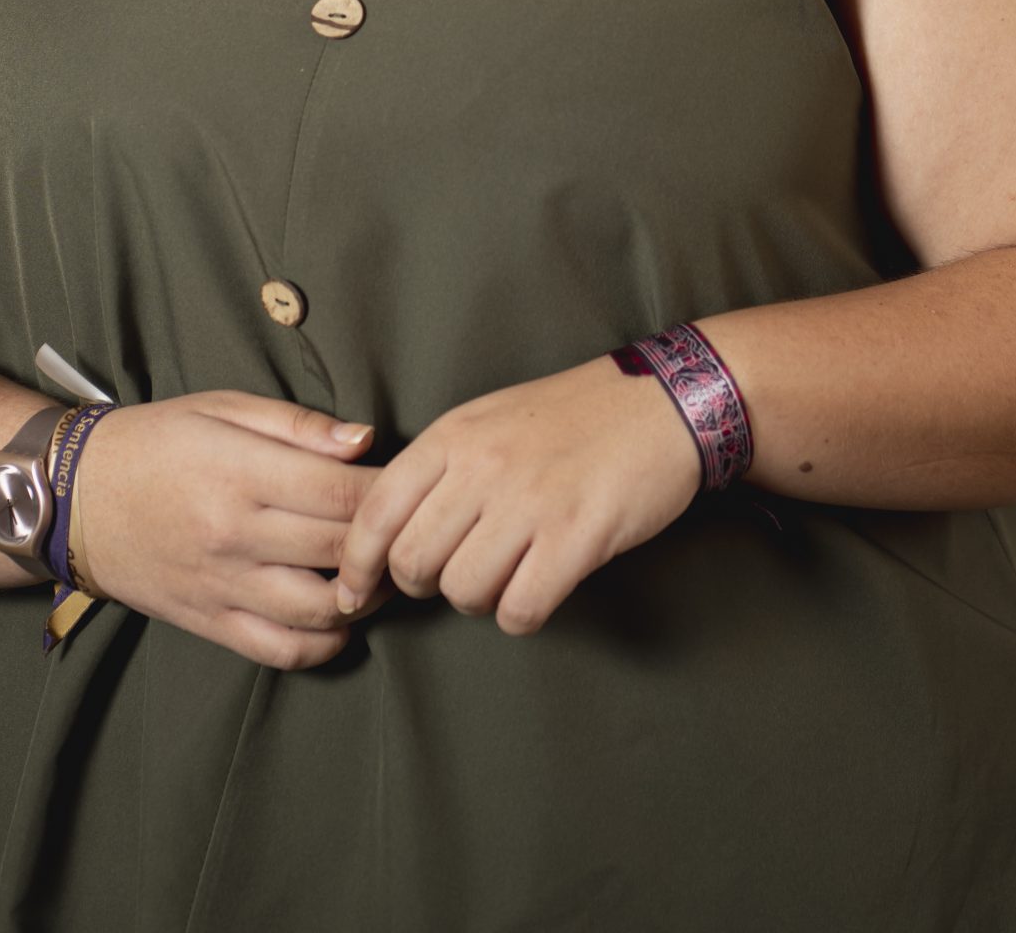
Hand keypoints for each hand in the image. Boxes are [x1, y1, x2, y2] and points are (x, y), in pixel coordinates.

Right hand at [71, 392, 395, 668]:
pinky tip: (339, 617)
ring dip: (364, 596)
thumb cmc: (155, 441)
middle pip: (340, 549)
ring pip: (321, 609)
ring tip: (376, 571)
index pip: (341, 491)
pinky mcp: (209, 623)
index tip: (410, 483)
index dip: (390, 490)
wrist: (76, 498)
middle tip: (406, 527)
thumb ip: (298, 425)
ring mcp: (222, 585)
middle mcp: (234, 533)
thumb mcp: (222, 408)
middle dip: (386, 540)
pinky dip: (324, 643)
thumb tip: (365, 441)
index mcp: (240, 471)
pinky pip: (281, 650)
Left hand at [331, 353, 701, 635]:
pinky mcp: (576, 537)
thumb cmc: (571, 417)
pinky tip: (539, 586)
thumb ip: (440, 469)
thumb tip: (389, 533)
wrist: (660, 403)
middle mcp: (483, 467)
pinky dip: (522, 612)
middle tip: (452, 576)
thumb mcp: (488, 420)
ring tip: (506, 573)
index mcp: (454, 435)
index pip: (376, 512)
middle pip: (413, 562)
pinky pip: (519, 610)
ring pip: (463, 591)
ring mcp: (530, 502)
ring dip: (479, 598)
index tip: (356, 593)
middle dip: (423, 585)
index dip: (356, 564)